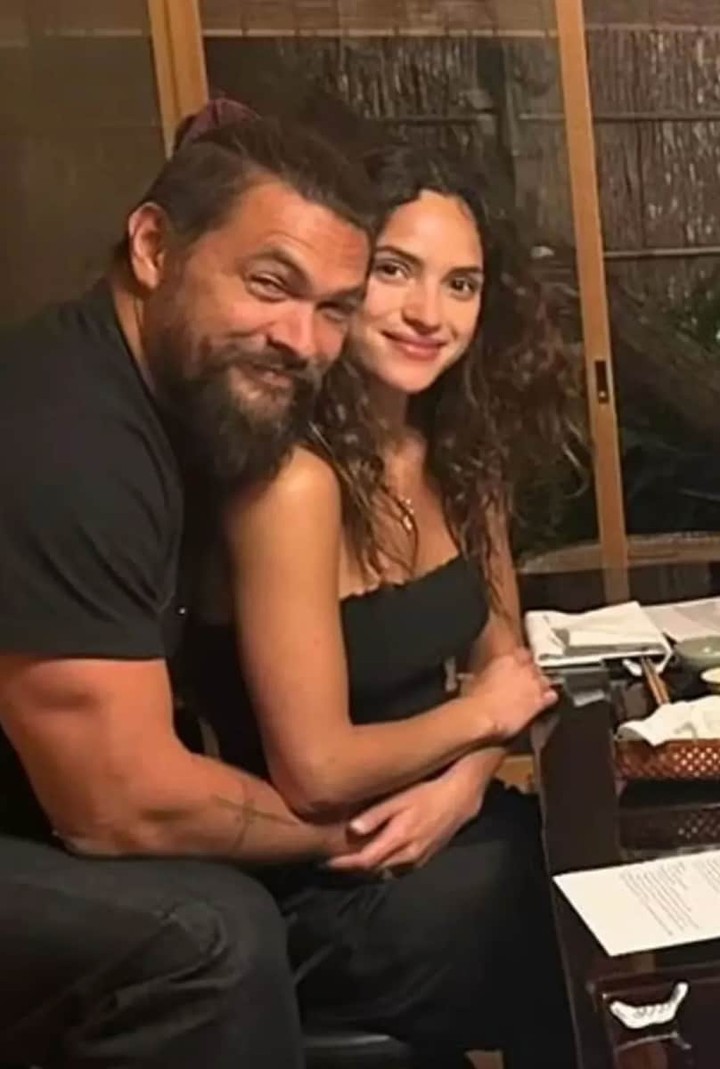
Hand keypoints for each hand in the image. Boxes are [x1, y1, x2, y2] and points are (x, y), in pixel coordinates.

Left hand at [326, 774, 478, 873]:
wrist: (461, 795)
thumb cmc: (428, 790)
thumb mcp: (401, 797)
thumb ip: (377, 814)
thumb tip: (352, 829)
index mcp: (399, 840)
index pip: (364, 861)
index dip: (342, 865)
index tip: (323, 862)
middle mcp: (407, 855)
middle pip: (373, 871)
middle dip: (350, 870)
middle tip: (329, 865)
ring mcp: (418, 859)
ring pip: (386, 873)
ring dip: (366, 871)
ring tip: (347, 866)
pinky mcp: (425, 857)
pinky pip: (398, 870)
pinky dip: (382, 869)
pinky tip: (374, 862)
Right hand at [463, 648, 556, 742]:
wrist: (482, 715)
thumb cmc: (475, 699)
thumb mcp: (474, 680)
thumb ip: (483, 674)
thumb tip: (482, 676)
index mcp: (507, 659)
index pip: (521, 652)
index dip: (520, 659)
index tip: (517, 663)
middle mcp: (523, 669)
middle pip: (534, 666)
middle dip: (530, 672)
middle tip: (523, 679)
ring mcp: (533, 685)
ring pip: (545, 679)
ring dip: (540, 683)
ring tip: (534, 690)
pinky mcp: (539, 702)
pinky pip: (551, 696)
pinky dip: (549, 697)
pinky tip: (547, 699)